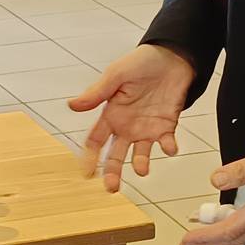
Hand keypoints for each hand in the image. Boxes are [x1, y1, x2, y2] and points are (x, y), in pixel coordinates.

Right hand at [69, 44, 196, 191]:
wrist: (172, 56)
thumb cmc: (141, 63)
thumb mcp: (116, 75)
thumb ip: (97, 93)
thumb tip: (72, 105)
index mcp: (111, 114)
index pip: (96, 140)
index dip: (90, 157)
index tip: (87, 172)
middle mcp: (127, 126)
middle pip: (115, 155)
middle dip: (112, 172)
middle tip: (111, 188)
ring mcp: (147, 128)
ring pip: (140, 154)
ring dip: (141, 164)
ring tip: (141, 169)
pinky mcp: (167, 126)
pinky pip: (167, 142)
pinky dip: (169, 147)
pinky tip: (169, 147)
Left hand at [181, 137, 244, 244]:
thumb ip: (242, 170)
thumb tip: (215, 180)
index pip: (230, 230)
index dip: (206, 238)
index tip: (187, 241)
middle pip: (236, 238)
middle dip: (209, 243)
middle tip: (188, 243)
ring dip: (223, 235)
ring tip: (203, 230)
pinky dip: (237, 226)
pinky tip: (231, 216)